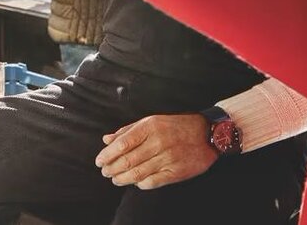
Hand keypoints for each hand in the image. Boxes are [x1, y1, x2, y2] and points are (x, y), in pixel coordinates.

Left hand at [94, 114, 218, 189]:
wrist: (207, 133)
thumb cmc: (176, 126)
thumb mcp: (151, 121)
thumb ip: (128, 130)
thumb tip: (106, 139)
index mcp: (150, 127)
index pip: (122, 143)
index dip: (107, 154)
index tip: (99, 161)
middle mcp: (158, 142)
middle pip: (128, 160)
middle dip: (112, 168)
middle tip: (105, 172)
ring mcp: (168, 158)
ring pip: (138, 173)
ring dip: (122, 178)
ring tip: (115, 179)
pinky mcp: (176, 172)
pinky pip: (153, 182)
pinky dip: (140, 184)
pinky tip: (135, 183)